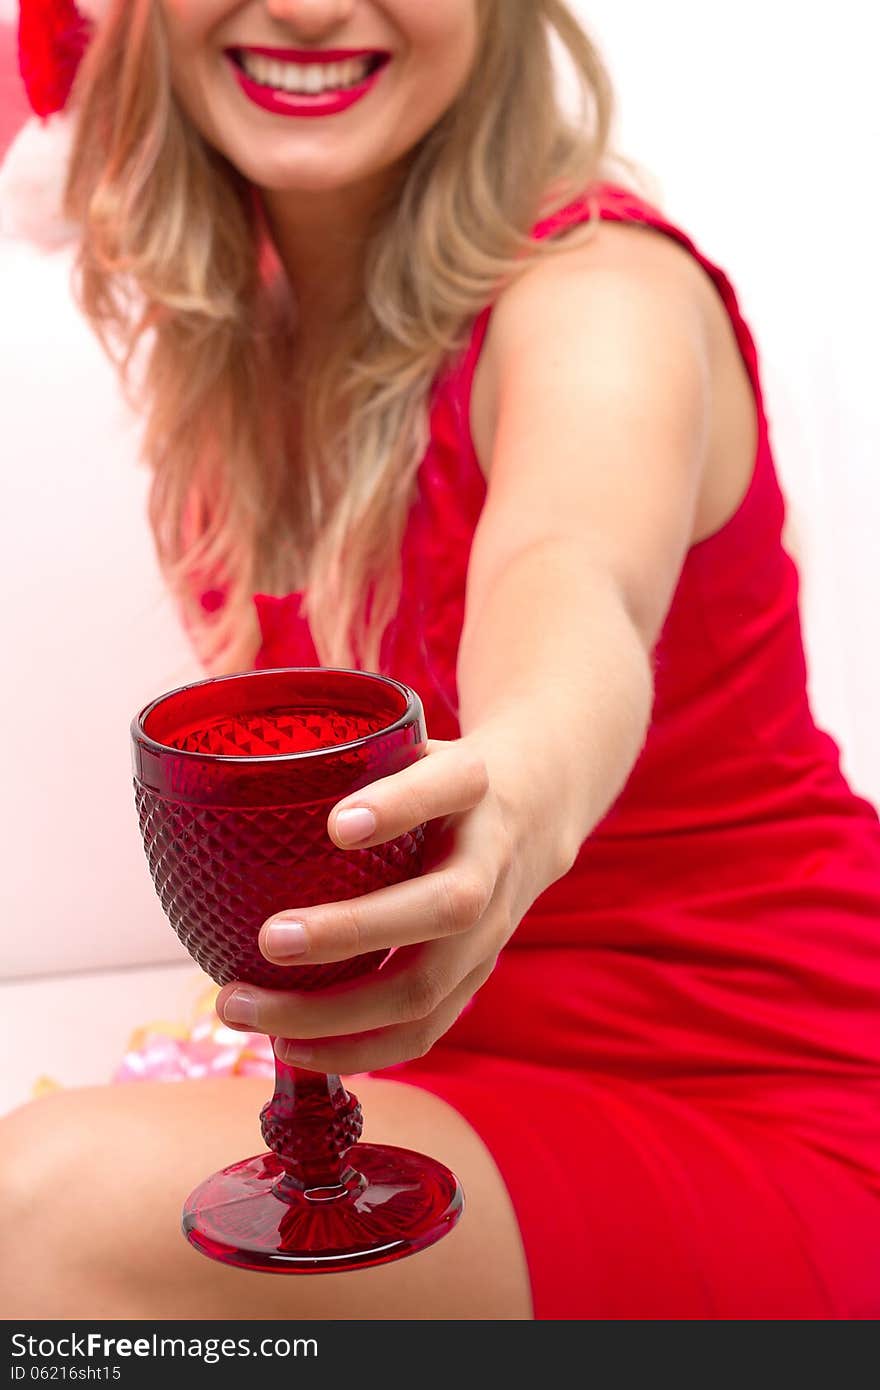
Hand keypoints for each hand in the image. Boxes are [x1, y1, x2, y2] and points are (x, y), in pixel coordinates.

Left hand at [214, 737, 539, 1072]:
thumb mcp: (410, 743)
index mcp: (474, 784)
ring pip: (426, 985)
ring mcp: (493, 927)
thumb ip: (345, 759)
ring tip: (244, 1008)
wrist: (536, 807)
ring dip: (332, 1012)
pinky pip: (423, 1030)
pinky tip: (290, 1049)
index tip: (337, 824)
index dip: (399, 805)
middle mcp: (493, 858)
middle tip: (266, 939)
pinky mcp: (477, 976)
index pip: (448, 785)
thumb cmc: (437, 777)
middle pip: (444, 906)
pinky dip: (356, 1050)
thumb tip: (219, 778)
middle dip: (351, 932)